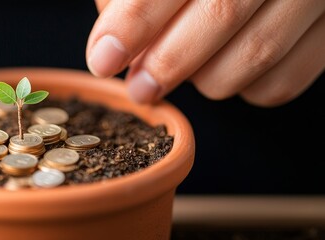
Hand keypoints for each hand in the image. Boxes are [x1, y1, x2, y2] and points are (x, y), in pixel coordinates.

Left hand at [87, 0, 324, 106]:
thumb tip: (110, 45)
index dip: (136, 20)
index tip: (103, 58)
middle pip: (222, 12)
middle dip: (168, 62)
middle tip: (139, 87)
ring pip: (257, 53)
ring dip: (205, 78)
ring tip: (180, 71)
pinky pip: (284, 81)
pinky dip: (244, 89)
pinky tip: (221, 72)